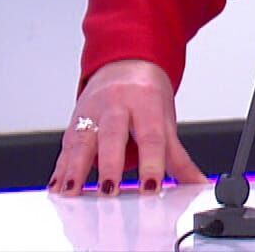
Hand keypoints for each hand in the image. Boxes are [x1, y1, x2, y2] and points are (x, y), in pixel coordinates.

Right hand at [49, 58, 207, 195]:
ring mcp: (92, 111)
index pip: (150, 136)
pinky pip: (66, 145)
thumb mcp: (165, 120)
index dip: (151, 162)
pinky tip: (57, 186)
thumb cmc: (147, 94)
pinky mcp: (74, 121)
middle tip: (110, 191)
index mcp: (145, 102)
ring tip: (73, 192)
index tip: (151, 187)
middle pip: (112, 135)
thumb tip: (197, 183)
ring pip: (82, 139)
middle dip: (109, 164)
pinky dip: (61, 167)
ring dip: (76, 168)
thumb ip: (178, 157)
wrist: (126, 63)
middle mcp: (116, 104)